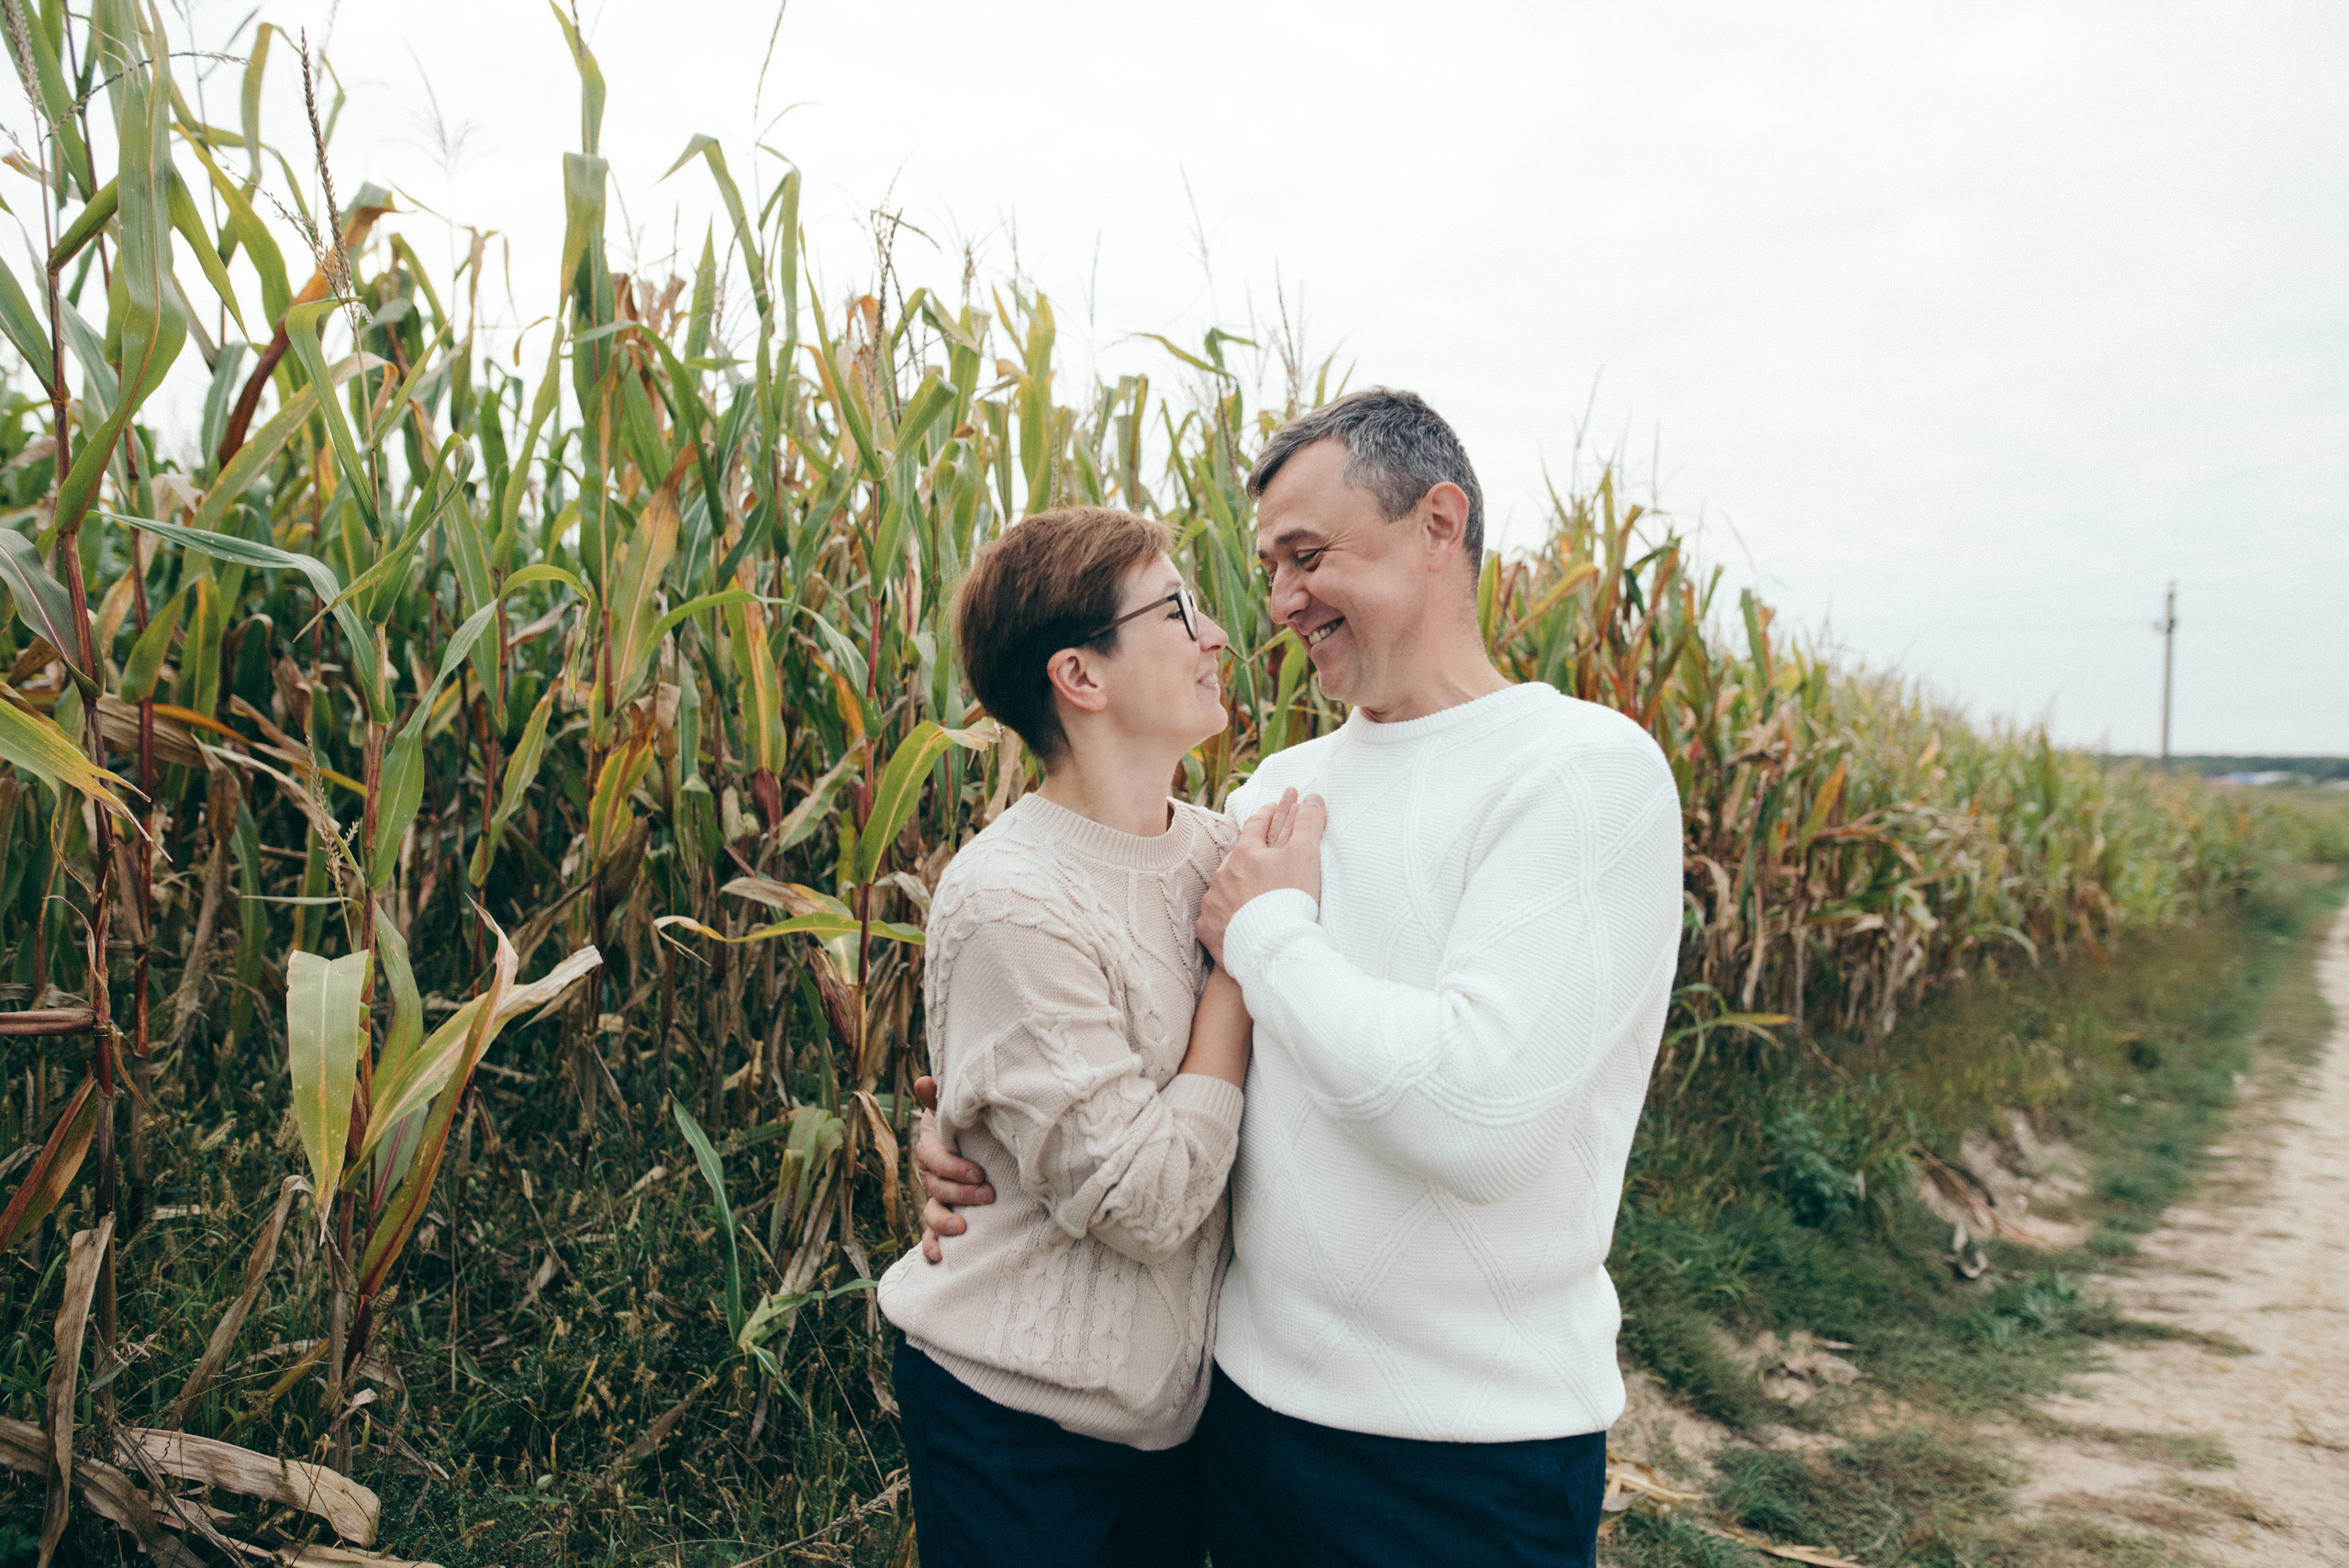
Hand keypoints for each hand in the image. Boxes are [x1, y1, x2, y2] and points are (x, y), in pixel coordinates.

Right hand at [912, 1075, 994, 1263]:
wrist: (986, 1151)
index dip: (953, 1166)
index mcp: (932, 1149)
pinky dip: (930, 1247)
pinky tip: (938, 1257)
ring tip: (964, 1228)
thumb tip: (922, 1080)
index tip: (979, 1172)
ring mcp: (935, 1199)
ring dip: (944, 1222)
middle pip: (935, 1187)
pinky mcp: (943, 1219)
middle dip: (959, 1193)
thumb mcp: (959, 1112)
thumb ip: (941, 1098)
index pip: (933, 1158)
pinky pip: (928, 1237)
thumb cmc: (972, 1129)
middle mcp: (931, 1176)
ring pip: (930, 1212)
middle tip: (988, 1194)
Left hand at [1196, 788, 1325, 966]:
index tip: (1274, 806)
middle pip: (1237, 856)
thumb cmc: (1291, 900)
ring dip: (1236, 885)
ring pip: (1224, 886)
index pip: (1256, 825)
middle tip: (1261, 852)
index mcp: (1245, 853)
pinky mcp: (1208, 929)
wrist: (1272, 950)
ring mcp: (1213, 902)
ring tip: (1249, 891)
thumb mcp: (1305, 856)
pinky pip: (1215, 916)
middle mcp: (1223, 875)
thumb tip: (1313, 798)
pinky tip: (1234, 919)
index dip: (1268, 814)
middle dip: (1250, 852)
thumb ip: (1309, 824)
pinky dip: (1225, 915)